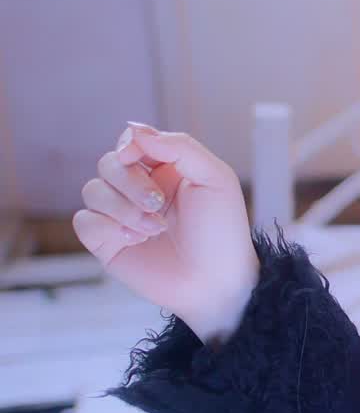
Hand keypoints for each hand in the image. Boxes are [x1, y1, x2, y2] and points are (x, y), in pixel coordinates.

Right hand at [73, 122, 260, 328]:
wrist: (215, 283)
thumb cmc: (221, 232)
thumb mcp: (214, 178)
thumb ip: (179, 146)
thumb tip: (134, 130)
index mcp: (165, 169)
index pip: (130, 141)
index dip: (129, 146)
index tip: (139, 157)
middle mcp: (140, 189)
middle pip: (108, 164)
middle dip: (130, 182)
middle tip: (157, 203)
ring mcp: (121, 215)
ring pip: (93, 190)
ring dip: (123, 209)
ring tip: (153, 229)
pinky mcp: (107, 242)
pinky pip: (85, 221)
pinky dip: (107, 228)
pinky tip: (135, 240)